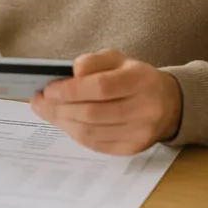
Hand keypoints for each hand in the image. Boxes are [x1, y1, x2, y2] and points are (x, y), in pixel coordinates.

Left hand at [30, 48, 181, 154]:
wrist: (168, 103)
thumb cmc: (134, 77)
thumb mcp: (117, 59)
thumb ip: (93, 61)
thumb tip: (72, 75)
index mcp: (140, 80)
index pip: (102, 87)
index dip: (71, 90)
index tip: (48, 89)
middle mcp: (144, 108)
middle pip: (93, 113)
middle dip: (60, 108)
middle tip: (39, 102)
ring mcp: (140, 132)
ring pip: (92, 132)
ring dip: (63, 122)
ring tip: (47, 112)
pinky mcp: (133, 148)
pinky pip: (97, 145)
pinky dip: (76, 134)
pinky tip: (65, 123)